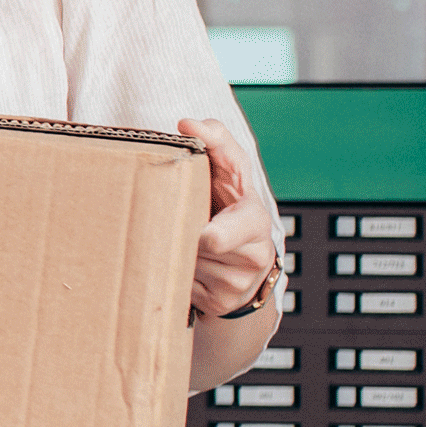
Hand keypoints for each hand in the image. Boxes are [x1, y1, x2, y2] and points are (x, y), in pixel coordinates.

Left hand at [180, 116, 276, 320]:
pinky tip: (184, 264)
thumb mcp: (230, 169)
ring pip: (181, 264)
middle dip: (177, 233)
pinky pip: (179, 286)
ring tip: (185, 241)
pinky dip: (173, 272)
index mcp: (255, 219)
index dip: (207, 236)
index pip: (227, 231)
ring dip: (172, 250)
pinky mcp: (218, 303)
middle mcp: (253, 255)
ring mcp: (236, 284)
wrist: (245, 261)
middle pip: (191, 245)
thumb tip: (187, 123)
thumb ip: (215, 140)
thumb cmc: (229, 205)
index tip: (196, 226)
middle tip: (171, 223)